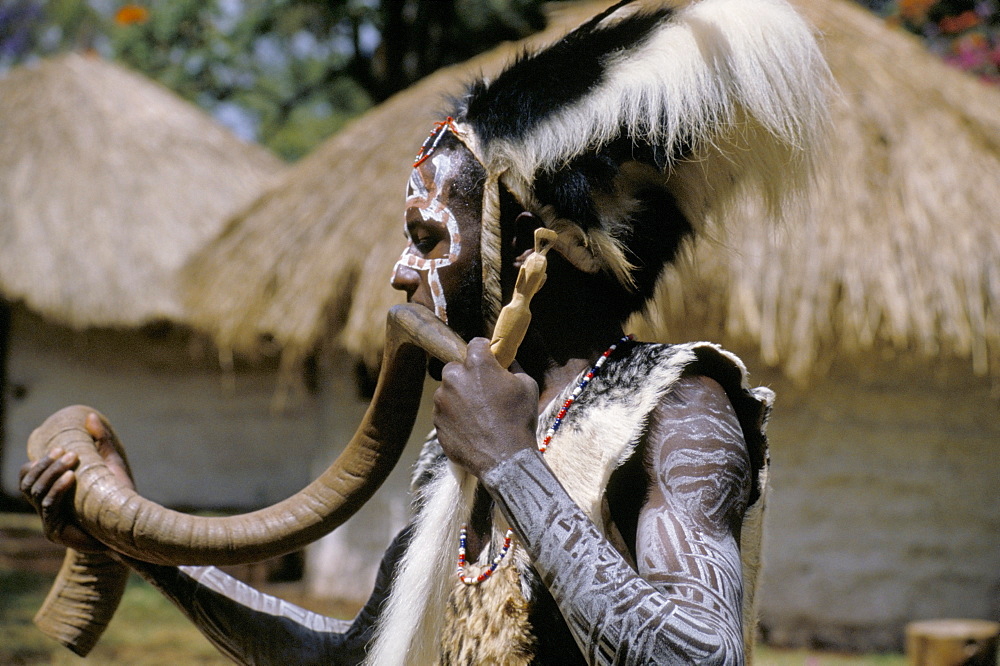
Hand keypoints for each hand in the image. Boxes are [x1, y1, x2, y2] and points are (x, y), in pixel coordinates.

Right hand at [19, 413, 133, 552]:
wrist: (130, 526)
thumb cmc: (119, 496)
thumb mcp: (110, 465)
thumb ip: (100, 442)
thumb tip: (91, 416)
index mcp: (52, 491)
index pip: (28, 476)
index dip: (37, 463)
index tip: (59, 449)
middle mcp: (45, 507)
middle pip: (28, 482)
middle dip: (46, 464)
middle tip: (68, 452)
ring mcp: (48, 520)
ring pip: (35, 492)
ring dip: (51, 472)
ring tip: (71, 459)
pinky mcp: (56, 532)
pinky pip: (48, 506)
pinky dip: (57, 489)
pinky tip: (70, 477)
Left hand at [433, 338, 539, 476]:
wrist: (504, 459)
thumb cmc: (519, 420)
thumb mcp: (527, 385)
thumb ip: (513, 369)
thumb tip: (506, 363)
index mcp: (476, 364)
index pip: (476, 344)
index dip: (485, 351)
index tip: (490, 359)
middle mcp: (454, 378)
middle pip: (456, 368)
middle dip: (467, 375)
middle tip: (483, 391)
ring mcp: (441, 401)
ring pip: (448, 392)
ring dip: (460, 398)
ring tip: (479, 416)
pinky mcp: (436, 422)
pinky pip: (445, 413)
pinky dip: (455, 417)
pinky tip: (472, 429)